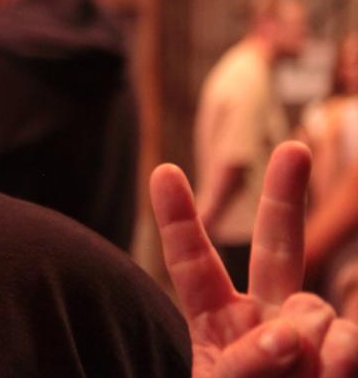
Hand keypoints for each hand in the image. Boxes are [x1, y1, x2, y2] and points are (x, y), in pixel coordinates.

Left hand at [152, 141, 357, 376]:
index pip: (193, 264)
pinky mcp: (347, 357)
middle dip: (285, 196)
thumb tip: (291, 335)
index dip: (179, 218)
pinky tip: (337, 368)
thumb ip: (241, 367)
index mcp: (216, 325)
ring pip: (316, 310)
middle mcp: (269, 324)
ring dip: (311, 341)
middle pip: (276, 248)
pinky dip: (346, 350)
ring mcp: (316, 343)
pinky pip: (352, 334)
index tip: (163, 170)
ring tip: (310, 376)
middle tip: (293, 147)